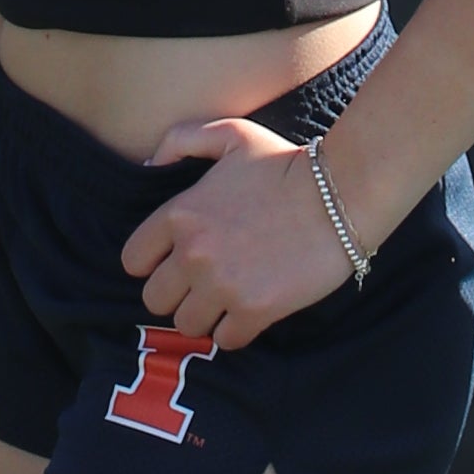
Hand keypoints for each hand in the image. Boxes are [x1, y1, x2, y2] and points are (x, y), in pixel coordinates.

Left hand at [120, 115, 356, 353]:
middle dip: (176, 295)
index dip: (151, 265)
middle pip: (155, 301)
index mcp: (180, 214)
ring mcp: (222, 285)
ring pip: (187, 325)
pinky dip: (235, 330)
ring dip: (204, 316)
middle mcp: (193, 253)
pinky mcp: (254, 310)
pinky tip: (250, 311)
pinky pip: (225, 340)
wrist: (339, 194)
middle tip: (201, 286)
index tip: (173, 263)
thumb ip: (182, 140)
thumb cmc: (285, 163)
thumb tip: (150, 166)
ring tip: (226, 301)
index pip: (133, 260)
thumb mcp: (230, 134)